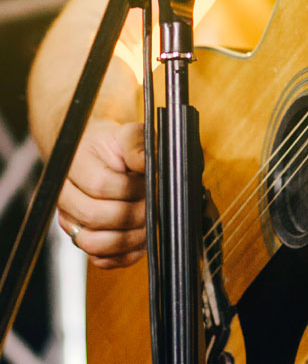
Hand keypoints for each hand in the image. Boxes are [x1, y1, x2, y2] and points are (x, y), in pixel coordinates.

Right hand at [56, 118, 146, 267]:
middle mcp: (66, 199)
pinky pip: (102, 260)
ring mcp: (73, 223)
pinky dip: (125, 254)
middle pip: (97, 216)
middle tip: (153, 202)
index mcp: (73, 168)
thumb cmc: (117, 147)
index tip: (149, 181)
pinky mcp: (86, 240)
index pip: (101, 186)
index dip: (132, 187)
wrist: (103, 159)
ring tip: (149, 220)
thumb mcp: (129, 135)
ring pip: (94, 243)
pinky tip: (141, 237)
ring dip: (130, 236)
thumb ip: (136, 144)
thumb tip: (145, 162)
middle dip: (134, 211)